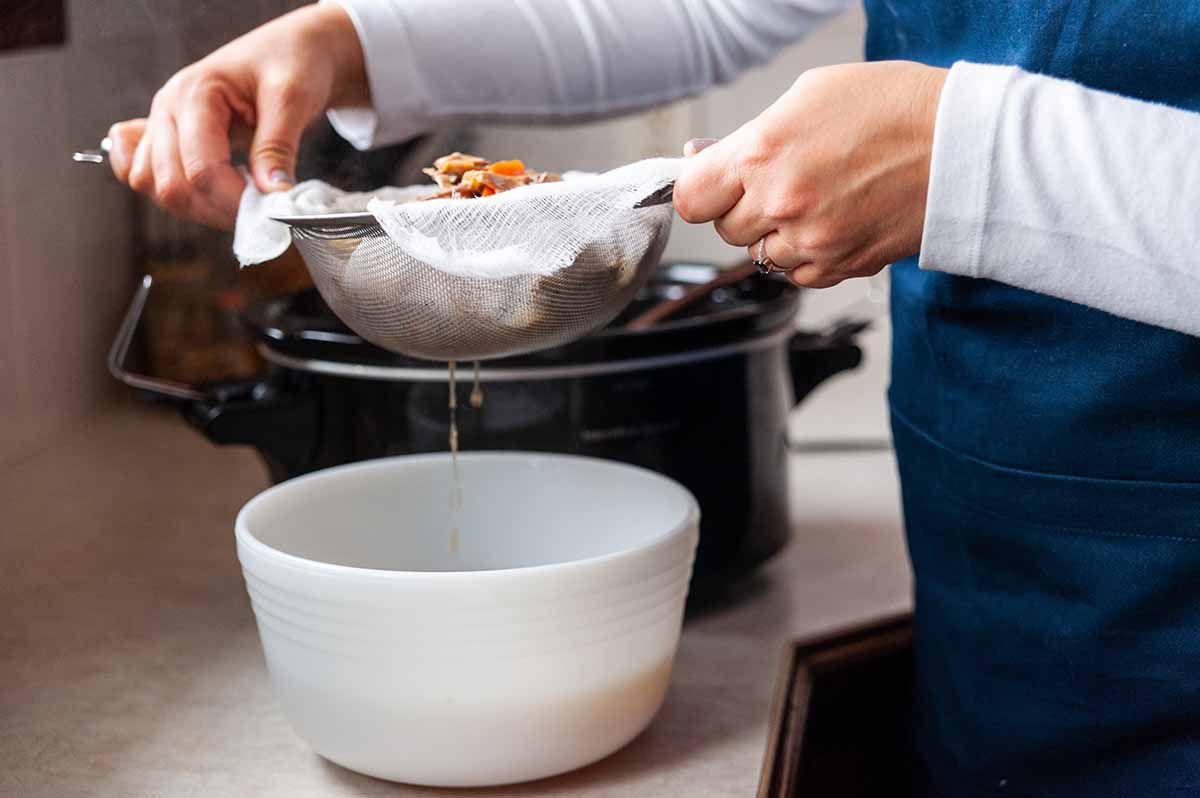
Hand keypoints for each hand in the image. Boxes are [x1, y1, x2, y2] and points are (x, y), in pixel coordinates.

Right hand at [106, 4, 367, 228]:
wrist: (290, 51)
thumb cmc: (291, 62)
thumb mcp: (292, 97)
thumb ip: (277, 146)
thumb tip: (272, 193)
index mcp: (194, 93)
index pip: (200, 168)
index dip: (235, 199)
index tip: (269, 209)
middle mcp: (167, 109)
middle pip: (170, 185)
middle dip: (217, 209)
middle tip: (258, 211)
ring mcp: (161, 124)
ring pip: (153, 187)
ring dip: (196, 208)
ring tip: (239, 200)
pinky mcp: (164, 139)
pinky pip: (142, 175)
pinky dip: (168, 194)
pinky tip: (204, 194)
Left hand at [673, 61, 946, 287]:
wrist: (962, 145)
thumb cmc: (891, 107)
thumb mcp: (807, 96)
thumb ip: (747, 135)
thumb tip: (701, 158)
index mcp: (762, 154)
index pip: (690, 197)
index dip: (700, 189)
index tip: (712, 183)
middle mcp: (780, 204)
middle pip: (725, 228)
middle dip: (743, 207)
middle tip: (782, 179)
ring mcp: (810, 241)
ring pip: (760, 255)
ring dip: (776, 233)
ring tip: (816, 198)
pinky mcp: (839, 266)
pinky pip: (797, 274)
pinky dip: (805, 255)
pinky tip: (833, 222)